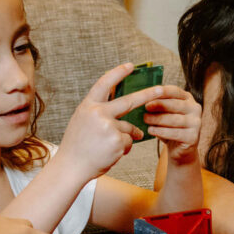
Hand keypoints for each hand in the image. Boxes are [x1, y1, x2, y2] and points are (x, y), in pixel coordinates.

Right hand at [57, 63, 153, 180]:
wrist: (71, 167)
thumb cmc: (77, 145)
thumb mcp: (83, 121)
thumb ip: (99, 111)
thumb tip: (122, 104)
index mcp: (88, 106)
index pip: (104, 84)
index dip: (117, 73)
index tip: (130, 65)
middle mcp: (98, 113)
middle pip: (129, 101)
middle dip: (148, 94)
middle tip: (161, 89)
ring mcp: (109, 127)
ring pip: (130, 128)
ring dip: (126, 137)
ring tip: (108, 146)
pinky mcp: (117, 142)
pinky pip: (129, 142)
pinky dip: (124, 148)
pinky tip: (109, 153)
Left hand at [134, 85, 201, 162]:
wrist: (179, 149)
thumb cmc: (169, 127)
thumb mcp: (164, 113)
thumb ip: (158, 105)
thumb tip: (143, 99)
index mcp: (188, 99)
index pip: (175, 91)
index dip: (162, 92)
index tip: (148, 93)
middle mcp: (195, 109)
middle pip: (175, 104)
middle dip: (159, 105)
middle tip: (145, 107)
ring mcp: (196, 123)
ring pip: (174, 119)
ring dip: (158, 119)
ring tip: (145, 119)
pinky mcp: (193, 137)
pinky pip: (175, 133)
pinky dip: (161, 131)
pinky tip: (151, 130)